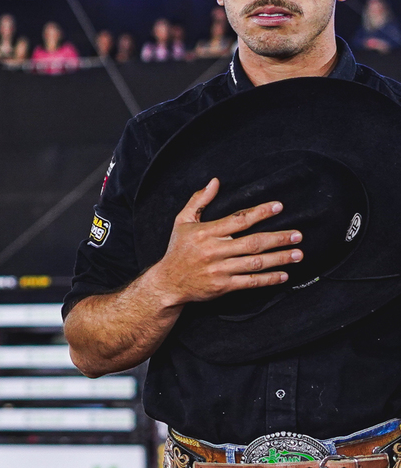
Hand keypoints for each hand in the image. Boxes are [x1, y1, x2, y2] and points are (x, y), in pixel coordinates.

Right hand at [148, 178, 302, 306]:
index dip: (260, 212)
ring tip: (298, 253)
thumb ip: (198, 200)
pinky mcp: (223, 286)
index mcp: (206, 232)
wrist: (168, 282)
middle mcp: (214, 250)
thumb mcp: (182, 221)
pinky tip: (283, 274)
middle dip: (278, 238)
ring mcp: (220, 269)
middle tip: (298, 235)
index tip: (278, 207)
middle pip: (253, 242)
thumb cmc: (177, 249)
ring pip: (255, 263)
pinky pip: (250, 281)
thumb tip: (215, 182)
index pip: (238, 220)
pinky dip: (269, 279)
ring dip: (280, 258)